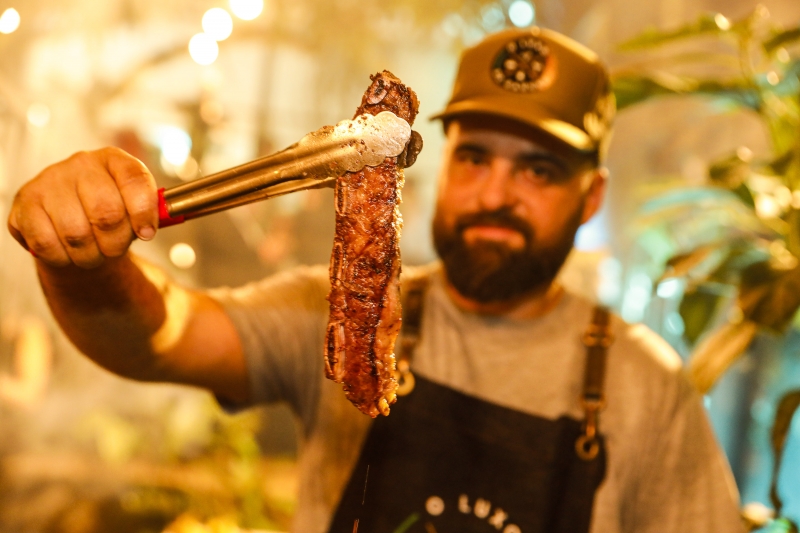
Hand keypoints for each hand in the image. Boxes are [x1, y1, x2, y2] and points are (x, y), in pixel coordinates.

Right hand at [7, 147, 158, 267]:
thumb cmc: (109, 212)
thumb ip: (149, 214)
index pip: (135, 180)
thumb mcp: (134, 208)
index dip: (144, 212)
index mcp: (115, 160)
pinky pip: (46, 243)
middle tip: (114, 249)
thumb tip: (149, 229)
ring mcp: (51, 180)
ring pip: (76, 234)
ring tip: (92, 253)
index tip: (146, 233)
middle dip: (116, 243)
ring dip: (89, 255)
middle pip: (107, 214)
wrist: (71, 217)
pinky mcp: (25, 202)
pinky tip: (68, 252)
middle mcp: (82, 164)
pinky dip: (62, 258)